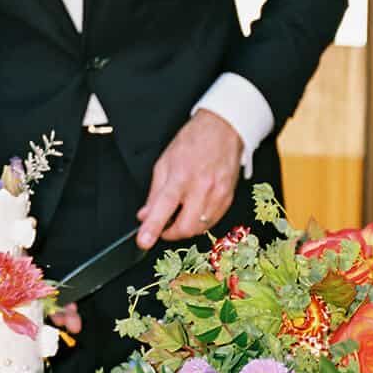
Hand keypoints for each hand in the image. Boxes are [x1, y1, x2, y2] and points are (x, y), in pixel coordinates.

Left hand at [135, 110, 244, 250]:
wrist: (223, 130)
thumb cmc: (192, 142)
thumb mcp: (164, 162)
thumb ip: (154, 193)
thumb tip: (144, 216)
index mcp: (181, 175)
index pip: (164, 206)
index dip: (153, 227)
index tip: (144, 242)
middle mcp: (201, 187)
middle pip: (185, 226)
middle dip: (170, 233)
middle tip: (163, 225)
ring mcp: (218, 194)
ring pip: (199, 228)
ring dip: (185, 228)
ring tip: (179, 213)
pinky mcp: (228, 198)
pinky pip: (212, 222)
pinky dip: (200, 222)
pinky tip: (194, 210)